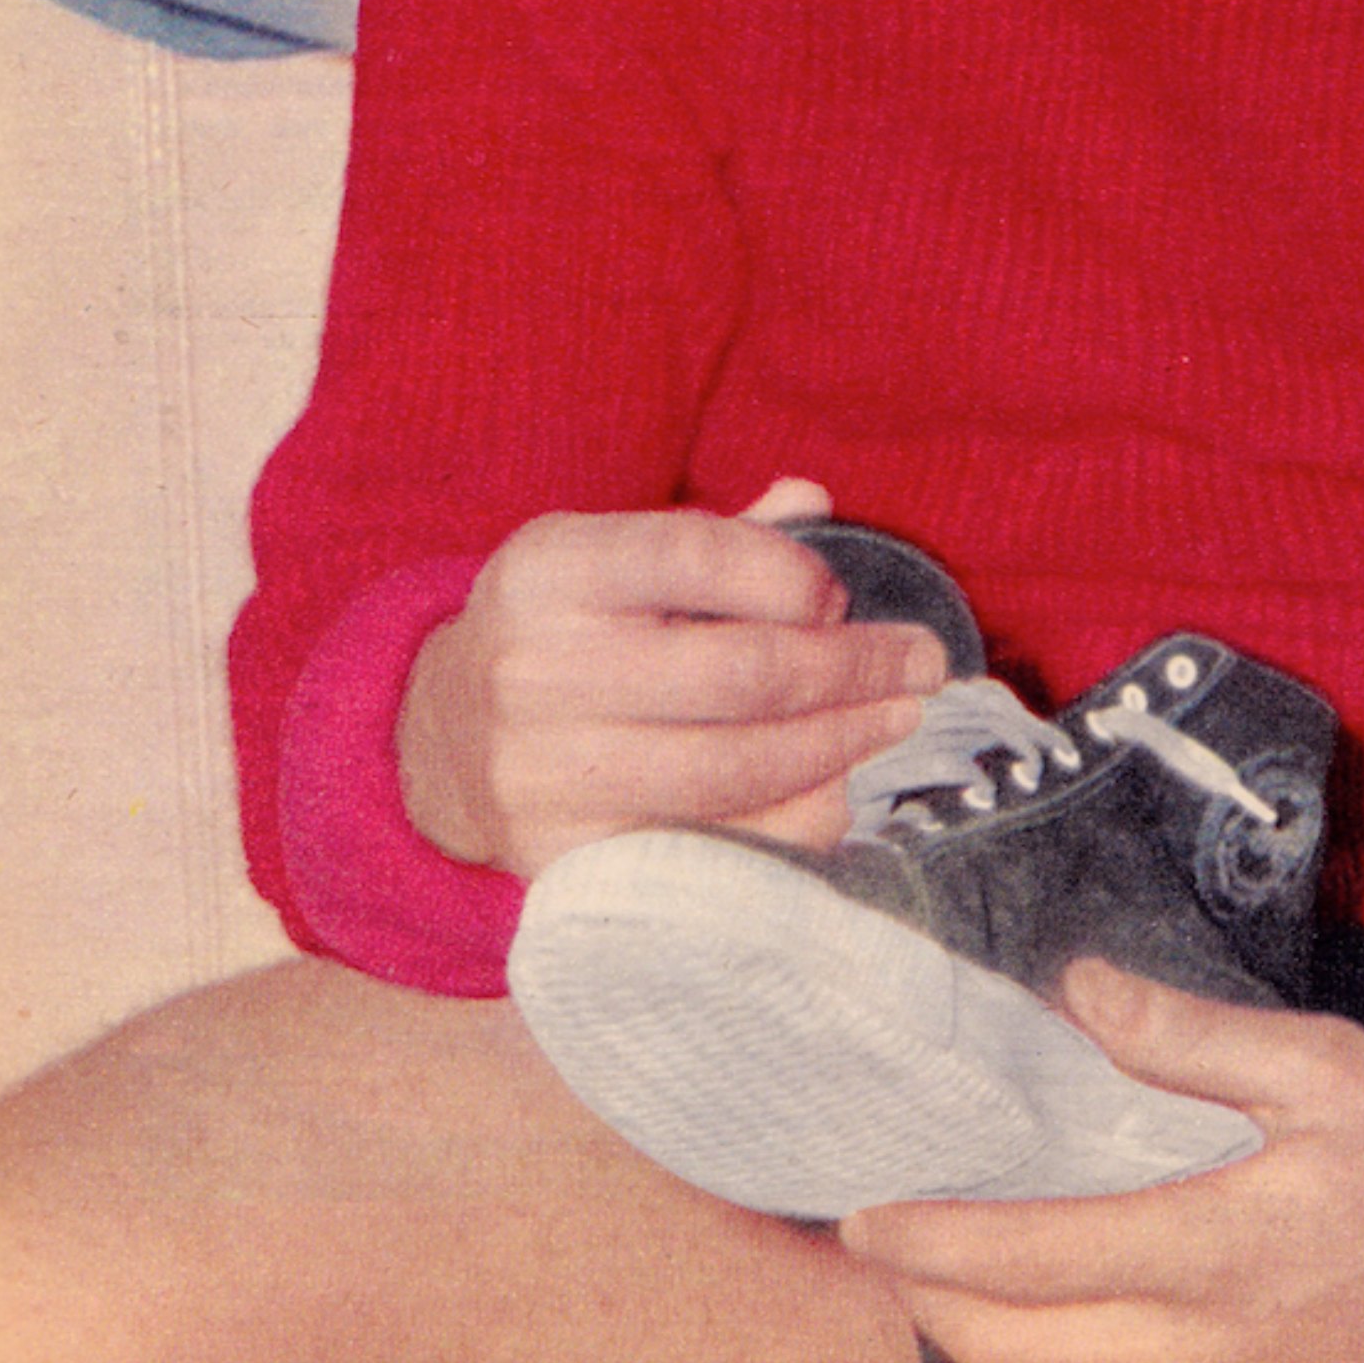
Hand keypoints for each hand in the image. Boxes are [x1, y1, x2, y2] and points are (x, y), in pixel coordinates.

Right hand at [396, 484, 946, 877]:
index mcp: (551, 569)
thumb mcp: (613, 557)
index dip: (790, 574)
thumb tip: (814, 502)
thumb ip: (717, 537)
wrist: (442, 741)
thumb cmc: (567, 629)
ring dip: (839, 745)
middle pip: (736, 674)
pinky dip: (788, 821)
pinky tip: (837, 789)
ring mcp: (544, 774)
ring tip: (897, 718)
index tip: (838, 595)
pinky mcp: (564, 860)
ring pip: (732, 768)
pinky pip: (709, 846)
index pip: (695, 555)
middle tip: (920, 663)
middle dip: (852, 668)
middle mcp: (535, 669)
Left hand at [842, 962, 1363, 1362]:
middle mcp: (1210, 1349)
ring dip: (979, 1339)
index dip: (936, 1244)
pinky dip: (1052, 1359)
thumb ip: (1193, 1039)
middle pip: (1017, 1354)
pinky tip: (1035, 1304)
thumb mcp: (1326, 1067)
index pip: (1038, 1262)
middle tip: (872, 1244)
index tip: (864, 1217)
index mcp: (1224, 1251)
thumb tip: (1081, 990)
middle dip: (927, 1304)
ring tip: (929, 1270)